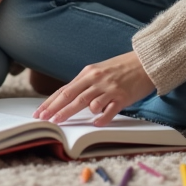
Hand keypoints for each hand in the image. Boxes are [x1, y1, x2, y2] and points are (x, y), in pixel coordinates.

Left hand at [33, 52, 154, 126]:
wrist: (146, 62)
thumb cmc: (121, 68)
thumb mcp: (99, 71)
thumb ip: (85, 84)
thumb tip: (69, 99)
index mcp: (88, 73)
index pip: (65, 89)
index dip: (51, 102)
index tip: (40, 111)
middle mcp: (96, 79)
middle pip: (71, 96)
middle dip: (55, 109)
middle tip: (43, 120)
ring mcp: (109, 88)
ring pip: (86, 103)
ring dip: (71, 113)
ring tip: (60, 122)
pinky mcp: (123, 97)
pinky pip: (109, 110)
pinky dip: (101, 117)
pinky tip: (95, 123)